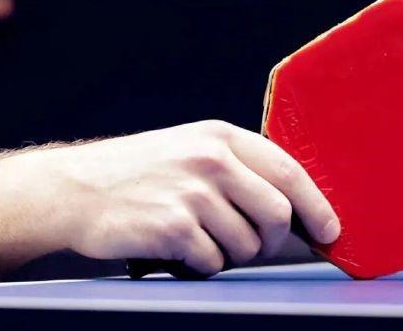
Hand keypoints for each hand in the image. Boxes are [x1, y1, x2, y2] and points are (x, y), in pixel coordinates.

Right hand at [52, 120, 340, 275]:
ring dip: (229, 253)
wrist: (72, 189)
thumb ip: (238, 170)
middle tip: (253, 246)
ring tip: (197, 238)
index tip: (330, 230)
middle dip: (272, 240)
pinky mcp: (172, 227)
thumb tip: (291, 210)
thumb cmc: (137, 174)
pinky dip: (201, 265)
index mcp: (220, 137)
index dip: (317, 204)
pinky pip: (212, 262)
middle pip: (278, 214)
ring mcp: (191, 193)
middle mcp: (210, 160)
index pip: (289, 170)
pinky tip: (177, 249)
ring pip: (246, 245)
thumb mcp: (190, 151)